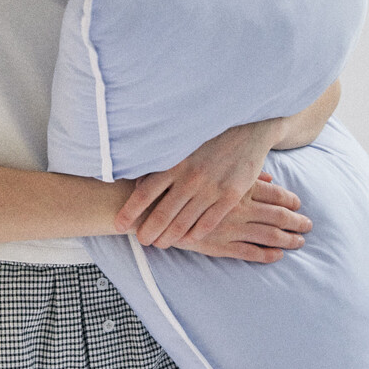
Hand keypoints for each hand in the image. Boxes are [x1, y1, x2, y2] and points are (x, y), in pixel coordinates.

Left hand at [114, 118, 298, 248]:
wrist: (249, 125)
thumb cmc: (209, 132)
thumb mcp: (182, 139)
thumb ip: (162, 159)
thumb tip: (136, 178)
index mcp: (173, 162)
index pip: (144, 192)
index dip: (130, 212)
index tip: (119, 224)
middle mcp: (189, 177)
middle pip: (162, 214)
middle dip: (148, 232)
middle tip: (141, 241)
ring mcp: (210, 188)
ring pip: (184, 222)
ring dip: (169, 237)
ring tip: (161, 244)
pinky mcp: (230, 195)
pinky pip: (208, 222)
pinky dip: (195, 234)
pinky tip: (187, 240)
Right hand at [173, 173, 311, 262]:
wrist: (153, 204)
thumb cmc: (182, 181)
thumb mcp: (215, 170)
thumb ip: (243, 174)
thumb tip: (268, 177)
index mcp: (239, 186)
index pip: (276, 195)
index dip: (291, 200)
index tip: (298, 204)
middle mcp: (240, 206)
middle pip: (279, 215)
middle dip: (296, 222)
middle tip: (309, 226)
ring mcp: (231, 227)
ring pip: (269, 235)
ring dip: (288, 239)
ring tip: (299, 242)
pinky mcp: (219, 244)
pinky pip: (250, 252)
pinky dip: (266, 255)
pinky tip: (277, 256)